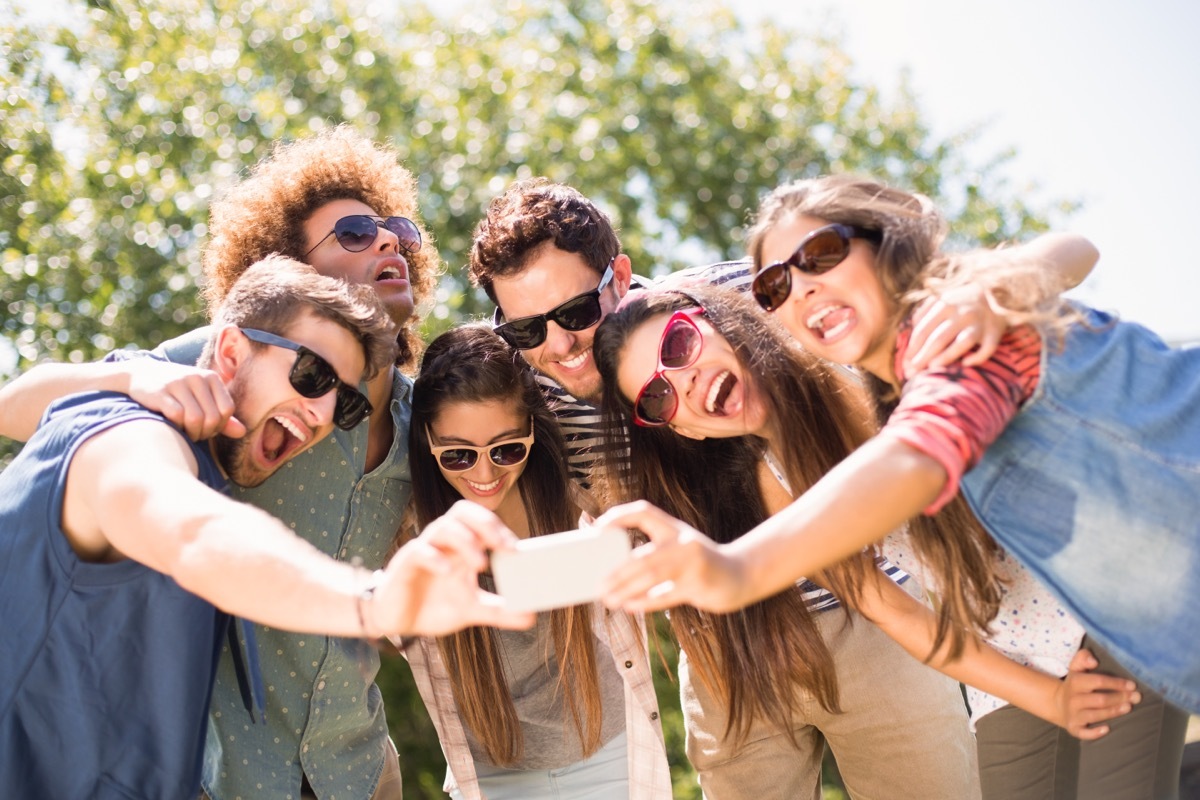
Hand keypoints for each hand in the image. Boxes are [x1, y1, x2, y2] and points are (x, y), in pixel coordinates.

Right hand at [125, 360, 244, 440]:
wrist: (141, 373)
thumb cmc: (178, 391)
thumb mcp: (202, 398)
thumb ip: (222, 417)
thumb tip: (242, 432)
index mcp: (211, 378)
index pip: (227, 409)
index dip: (220, 425)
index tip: (208, 428)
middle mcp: (196, 378)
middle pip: (212, 417)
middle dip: (206, 432)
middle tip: (196, 434)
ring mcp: (177, 383)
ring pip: (196, 419)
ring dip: (192, 433)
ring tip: (186, 433)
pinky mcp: (160, 392)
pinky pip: (177, 416)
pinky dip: (178, 427)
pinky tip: (174, 427)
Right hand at [375, 500, 533, 636]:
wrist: (396, 622)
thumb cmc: (433, 606)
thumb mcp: (471, 610)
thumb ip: (499, 610)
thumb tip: (531, 616)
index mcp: (460, 547)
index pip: (481, 521)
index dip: (499, 529)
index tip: (517, 549)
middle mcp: (443, 543)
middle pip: (462, 512)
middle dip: (486, 524)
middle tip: (505, 547)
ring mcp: (424, 551)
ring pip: (443, 526)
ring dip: (465, 541)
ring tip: (481, 564)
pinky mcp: (404, 564)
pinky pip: (418, 550)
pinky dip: (434, 557)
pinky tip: (448, 571)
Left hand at [596, 500, 748, 612]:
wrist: (741, 574)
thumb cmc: (700, 563)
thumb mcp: (680, 547)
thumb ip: (653, 552)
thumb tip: (613, 567)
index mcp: (675, 528)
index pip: (644, 512)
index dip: (619, 516)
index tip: (597, 528)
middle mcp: (683, 542)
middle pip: (643, 556)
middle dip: (617, 572)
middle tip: (599, 585)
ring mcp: (692, 564)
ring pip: (652, 576)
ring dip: (626, 589)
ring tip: (609, 599)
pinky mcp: (699, 584)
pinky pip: (667, 595)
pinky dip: (646, 601)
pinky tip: (630, 606)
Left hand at [906, 283, 1005, 372]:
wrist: (997, 289)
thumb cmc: (961, 300)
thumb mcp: (941, 299)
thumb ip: (924, 313)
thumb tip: (910, 332)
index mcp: (945, 304)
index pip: (924, 329)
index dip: (913, 347)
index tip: (905, 362)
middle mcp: (963, 312)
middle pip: (939, 338)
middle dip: (923, 356)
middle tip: (912, 372)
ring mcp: (980, 322)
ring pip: (963, 342)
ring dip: (947, 355)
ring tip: (933, 368)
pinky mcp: (996, 331)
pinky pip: (989, 347)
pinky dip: (979, 356)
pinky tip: (966, 364)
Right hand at [1054, 648, 1140, 739]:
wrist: (1058, 703)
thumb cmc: (1076, 685)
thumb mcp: (1076, 668)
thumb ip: (1083, 657)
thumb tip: (1094, 661)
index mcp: (1075, 682)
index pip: (1098, 681)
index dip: (1116, 683)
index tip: (1132, 685)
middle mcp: (1073, 699)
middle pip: (1100, 700)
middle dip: (1119, 698)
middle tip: (1136, 697)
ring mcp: (1073, 714)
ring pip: (1095, 715)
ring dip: (1113, 712)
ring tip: (1129, 707)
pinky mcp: (1073, 728)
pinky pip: (1084, 732)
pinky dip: (1095, 732)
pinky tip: (1107, 729)